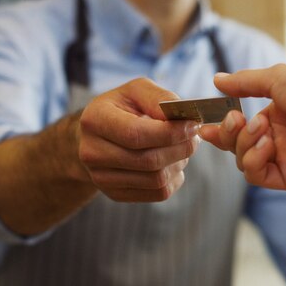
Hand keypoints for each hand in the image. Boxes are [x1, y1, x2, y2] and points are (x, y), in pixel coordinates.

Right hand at [78, 78, 199, 201]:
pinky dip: (174, 179)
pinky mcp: (114, 193)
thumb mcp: (136, 91)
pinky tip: (173, 163)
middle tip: (194, 137)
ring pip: (156, 179)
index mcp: (94, 120)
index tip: (193, 126)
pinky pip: (157, 194)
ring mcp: (101, 177)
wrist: (95, 135)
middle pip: (148, 160)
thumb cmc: (120, 108)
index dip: (170, 133)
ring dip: (179, 163)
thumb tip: (183, 117)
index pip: (136, 134)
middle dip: (181, 148)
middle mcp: (92, 152)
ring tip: (183, 148)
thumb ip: (159, 98)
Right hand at [199, 65, 285, 189]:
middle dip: (229, 133)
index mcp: (275, 118)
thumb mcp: (276, 78)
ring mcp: (284, 159)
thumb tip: (217, 79)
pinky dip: (255, 160)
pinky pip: (258, 176)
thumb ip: (244, 82)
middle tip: (237, 118)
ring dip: (245, 143)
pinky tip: (268, 144)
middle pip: (236, 146)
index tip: (204, 125)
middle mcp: (278, 140)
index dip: (220, 129)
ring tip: (263, 128)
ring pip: (243, 161)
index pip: (239, 129)